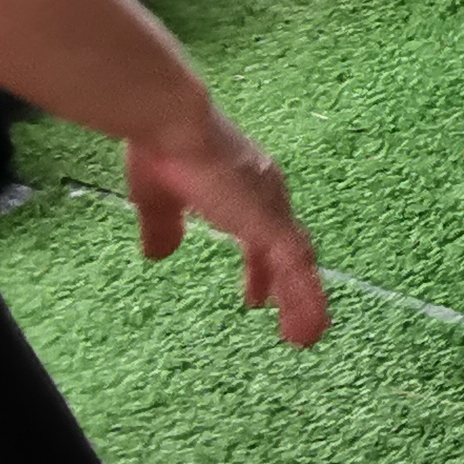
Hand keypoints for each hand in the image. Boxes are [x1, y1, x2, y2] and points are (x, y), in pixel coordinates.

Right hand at [125, 106, 326, 345]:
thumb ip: (162, 227)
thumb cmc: (163, 150)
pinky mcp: (270, 225)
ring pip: (297, 263)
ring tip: (304, 337)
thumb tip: (159, 253)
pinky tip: (306, 329)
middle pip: (287, 248)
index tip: (258, 294)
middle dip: (285, 283)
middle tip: (281, 313)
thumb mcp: (157, 200)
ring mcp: (271, 210)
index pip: (262, 233)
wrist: (174, 126)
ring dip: (302, 301)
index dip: (261, 264)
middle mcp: (265, 196)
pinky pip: (295, 270)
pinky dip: (304, 301)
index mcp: (242, 187)